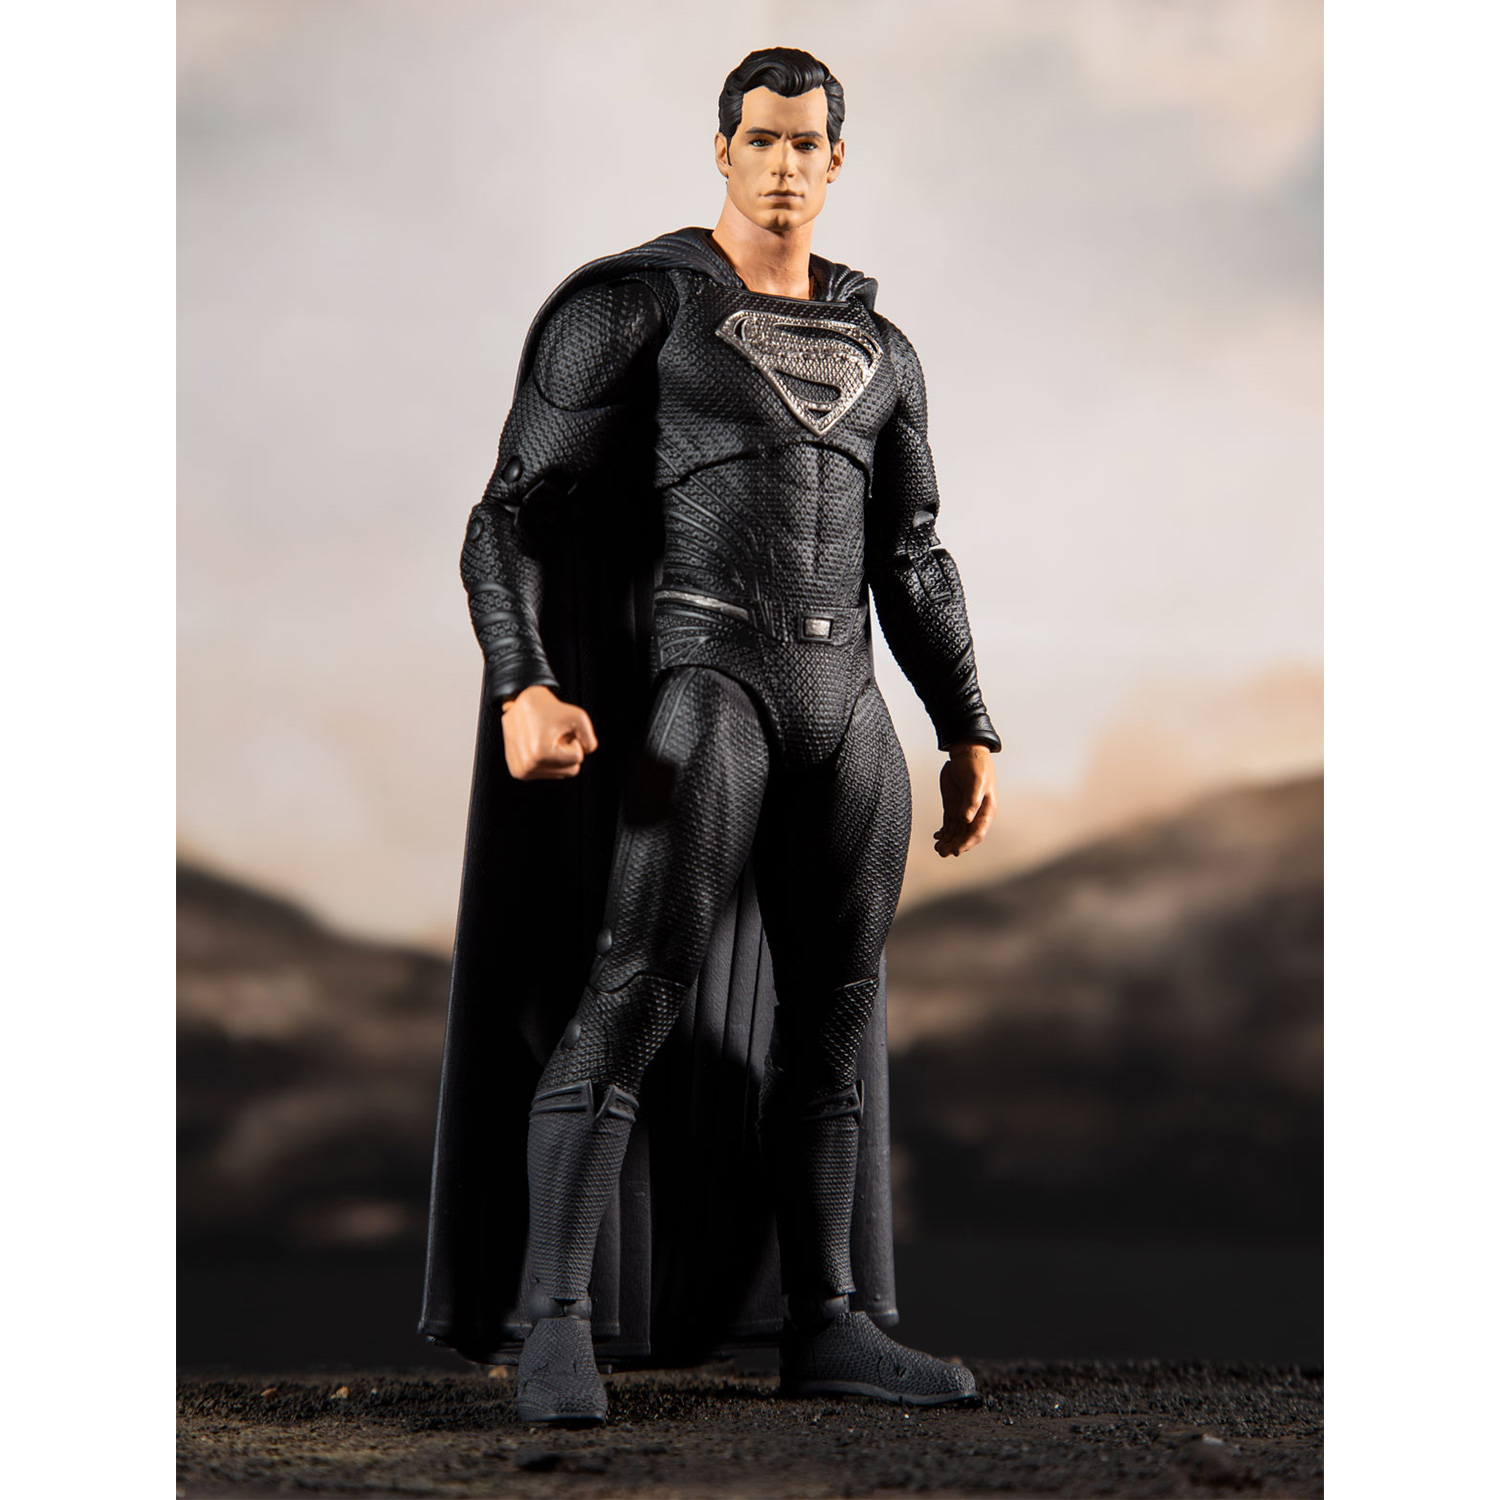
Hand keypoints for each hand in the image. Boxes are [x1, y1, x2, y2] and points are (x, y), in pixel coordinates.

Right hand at [501, 684, 598, 779]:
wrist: (519, 703)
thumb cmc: (548, 708)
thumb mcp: (578, 716)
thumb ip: (590, 740)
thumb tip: (586, 754)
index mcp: (539, 753)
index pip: (578, 758)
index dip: (574, 740)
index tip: (560, 729)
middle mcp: (527, 766)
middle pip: (571, 771)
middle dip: (567, 751)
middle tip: (554, 735)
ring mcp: (521, 771)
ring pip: (560, 774)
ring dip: (558, 756)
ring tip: (545, 739)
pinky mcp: (518, 772)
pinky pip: (548, 774)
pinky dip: (548, 760)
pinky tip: (538, 745)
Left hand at [933, 742, 996, 857]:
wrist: (967, 752)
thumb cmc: (976, 765)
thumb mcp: (975, 781)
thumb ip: (972, 801)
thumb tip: (966, 819)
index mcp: (986, 810)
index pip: (977, 832)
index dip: (967, 843)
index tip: (956, 851)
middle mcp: (976, 814)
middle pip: (965, 835)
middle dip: (955, 845)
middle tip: (942, 852)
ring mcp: (964, 811)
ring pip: (956, 832)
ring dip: (948, 841)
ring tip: (938, 848)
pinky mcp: (954, 807)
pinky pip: (949, 824)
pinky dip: (944, 832)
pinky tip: (937, 837)